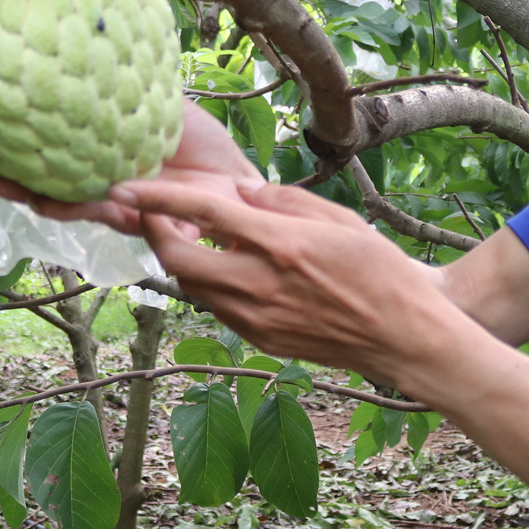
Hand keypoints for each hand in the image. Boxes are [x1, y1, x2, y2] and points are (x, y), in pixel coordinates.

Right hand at [0, 97, 264, 233]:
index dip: (5, 136)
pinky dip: (86, 204)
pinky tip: (59, 196)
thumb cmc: (202, 142)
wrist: (239, 181)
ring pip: (61, 200)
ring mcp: (113, 202)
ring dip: (30, 192)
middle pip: (38, 177)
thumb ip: (128, 80)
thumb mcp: (160, 100)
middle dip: (0, 166)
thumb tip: (94, 27)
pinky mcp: (138, 221)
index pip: (42, 145)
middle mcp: (97, 179)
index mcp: (98, 150)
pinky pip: (105, 216)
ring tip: (1, 180)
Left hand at [107, 177, 458, 388]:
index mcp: (281, 245)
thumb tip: (241, 192)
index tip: (127, 187)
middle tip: (157, 214)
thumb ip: (284, 200)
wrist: (402, 337)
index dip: (159, 199)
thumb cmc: (379, 270)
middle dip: (156, 234)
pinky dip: (212, 286)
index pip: (205, 215)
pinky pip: (218, 308)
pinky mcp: (260, 340)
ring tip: (198, 238)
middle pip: (178, 260)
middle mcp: (260, 285)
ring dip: (184, 261)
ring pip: (193, 287)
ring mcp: (257, 319)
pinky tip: (233, 271)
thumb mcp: (339, 219)